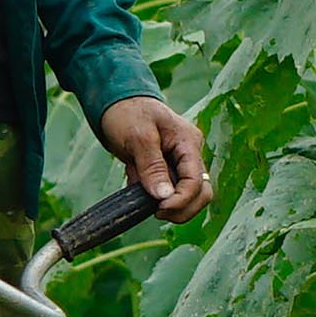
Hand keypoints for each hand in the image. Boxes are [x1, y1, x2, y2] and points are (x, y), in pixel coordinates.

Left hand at [98, 96, 212, 222]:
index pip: (197, 181)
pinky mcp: (167, 170)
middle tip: (156, 213)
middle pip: (201, 193)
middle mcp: (189, 154)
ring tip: (141, 194)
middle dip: (182, 209)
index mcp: (188, 142)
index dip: (181, 201)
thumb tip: (165, 197)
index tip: (159, 210)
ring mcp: (179, 163)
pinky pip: (168, 192)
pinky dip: (153, 197)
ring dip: (167, 205)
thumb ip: (153, 167)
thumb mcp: (138, 136)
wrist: (114, 103)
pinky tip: (136, 183)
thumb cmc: (127, 113)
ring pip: (187, 196)